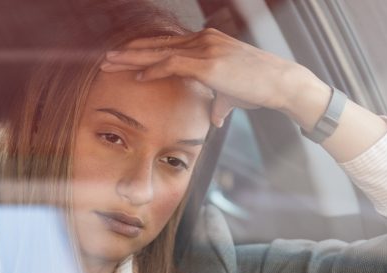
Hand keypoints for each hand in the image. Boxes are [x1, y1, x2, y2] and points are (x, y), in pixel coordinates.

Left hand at [101, 29, 329, 129]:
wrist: (281, 83)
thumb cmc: (260, 88)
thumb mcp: (233, 93)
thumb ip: (219, 102)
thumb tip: (215, 118)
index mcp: (206, 42)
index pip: (167, 44)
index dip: (143, 52)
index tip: (122, 60)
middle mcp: (203, 39)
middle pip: (157, 44)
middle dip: (129, 53)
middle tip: (106, 60)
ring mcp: (205, 48)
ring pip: (160, 51)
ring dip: (132, 59)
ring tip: (110, 65)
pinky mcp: (208, 63)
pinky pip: (173, 64)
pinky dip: (154, 69)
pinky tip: (137, 76)